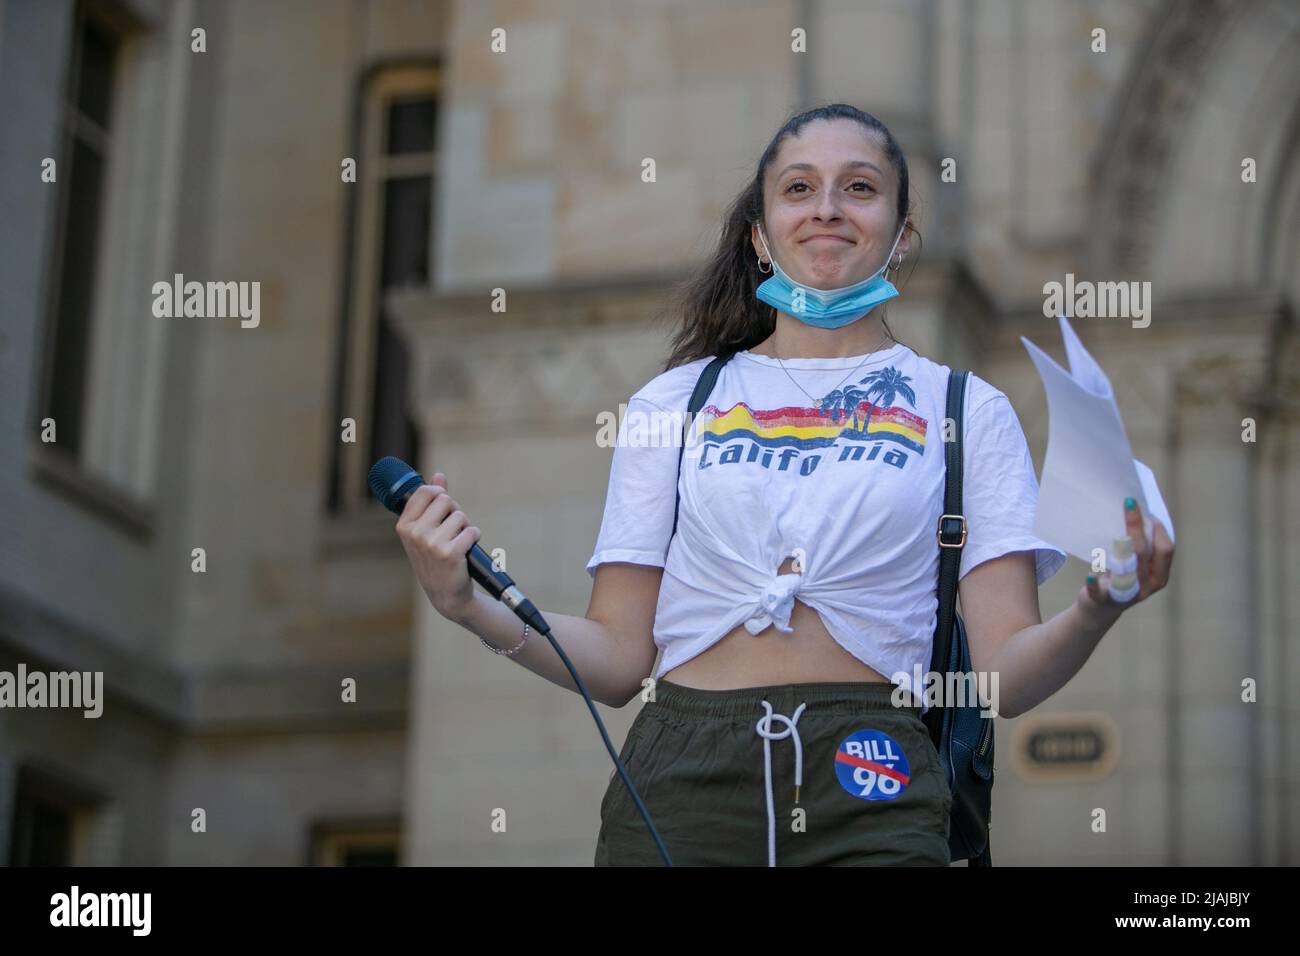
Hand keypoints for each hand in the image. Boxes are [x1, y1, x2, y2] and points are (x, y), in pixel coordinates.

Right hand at [394, 471, 482, 622]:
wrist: (446, 593)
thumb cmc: (436, 559)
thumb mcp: (427, 530)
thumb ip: (432, 501)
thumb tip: (439, 476)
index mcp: (404, 525)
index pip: (426, 491)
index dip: (441, 496)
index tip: (443, 509)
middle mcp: (414, 533)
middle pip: (446, 500)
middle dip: (455, 512)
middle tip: (453, 531)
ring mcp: (431, 543)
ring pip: (460, 515)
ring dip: (465, 527)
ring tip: (458, 542)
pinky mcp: (450, 553)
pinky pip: (472, 530)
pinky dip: (474, 537)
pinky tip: (466, 551)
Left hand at [1076, 498, 1174, 616]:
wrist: (1099, 608)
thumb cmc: (1120, 578)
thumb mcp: (1136, 564)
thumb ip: (1141, 546)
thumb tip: (1138, 510)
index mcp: (1159, 575)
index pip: (1166, 549)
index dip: (1159, 528)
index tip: (1147, 508)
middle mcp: (1146, 585)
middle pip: (1143, 553)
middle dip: (1136, 526)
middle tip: (1128, 502)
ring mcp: (1126, 595)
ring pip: (1125, 570)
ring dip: (1120, 548)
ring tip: (1111, 528)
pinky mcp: (1104, 601)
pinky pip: (1100, 593)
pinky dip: (1095, 584)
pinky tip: (1090, 575)